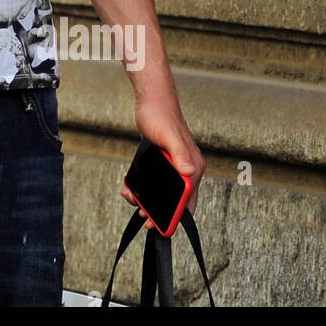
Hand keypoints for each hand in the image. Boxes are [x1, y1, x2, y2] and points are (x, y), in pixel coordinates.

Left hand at [121, 93, 203, 230]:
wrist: (152, 100)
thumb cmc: (161, 115)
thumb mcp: (168, 136)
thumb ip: (179, 154)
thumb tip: (190, 173)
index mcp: (193, 167)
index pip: (189, 200)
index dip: (176, 216)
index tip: (160, 226)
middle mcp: (188, 168)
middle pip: (177, 200)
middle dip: (159, 210)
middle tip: (142, 216)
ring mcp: (177, 165)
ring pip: (165, 192)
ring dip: (149, 199)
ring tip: (131, 198)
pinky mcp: (165, 161)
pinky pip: (157, 181)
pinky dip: (145, 188)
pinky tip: (131, 187)